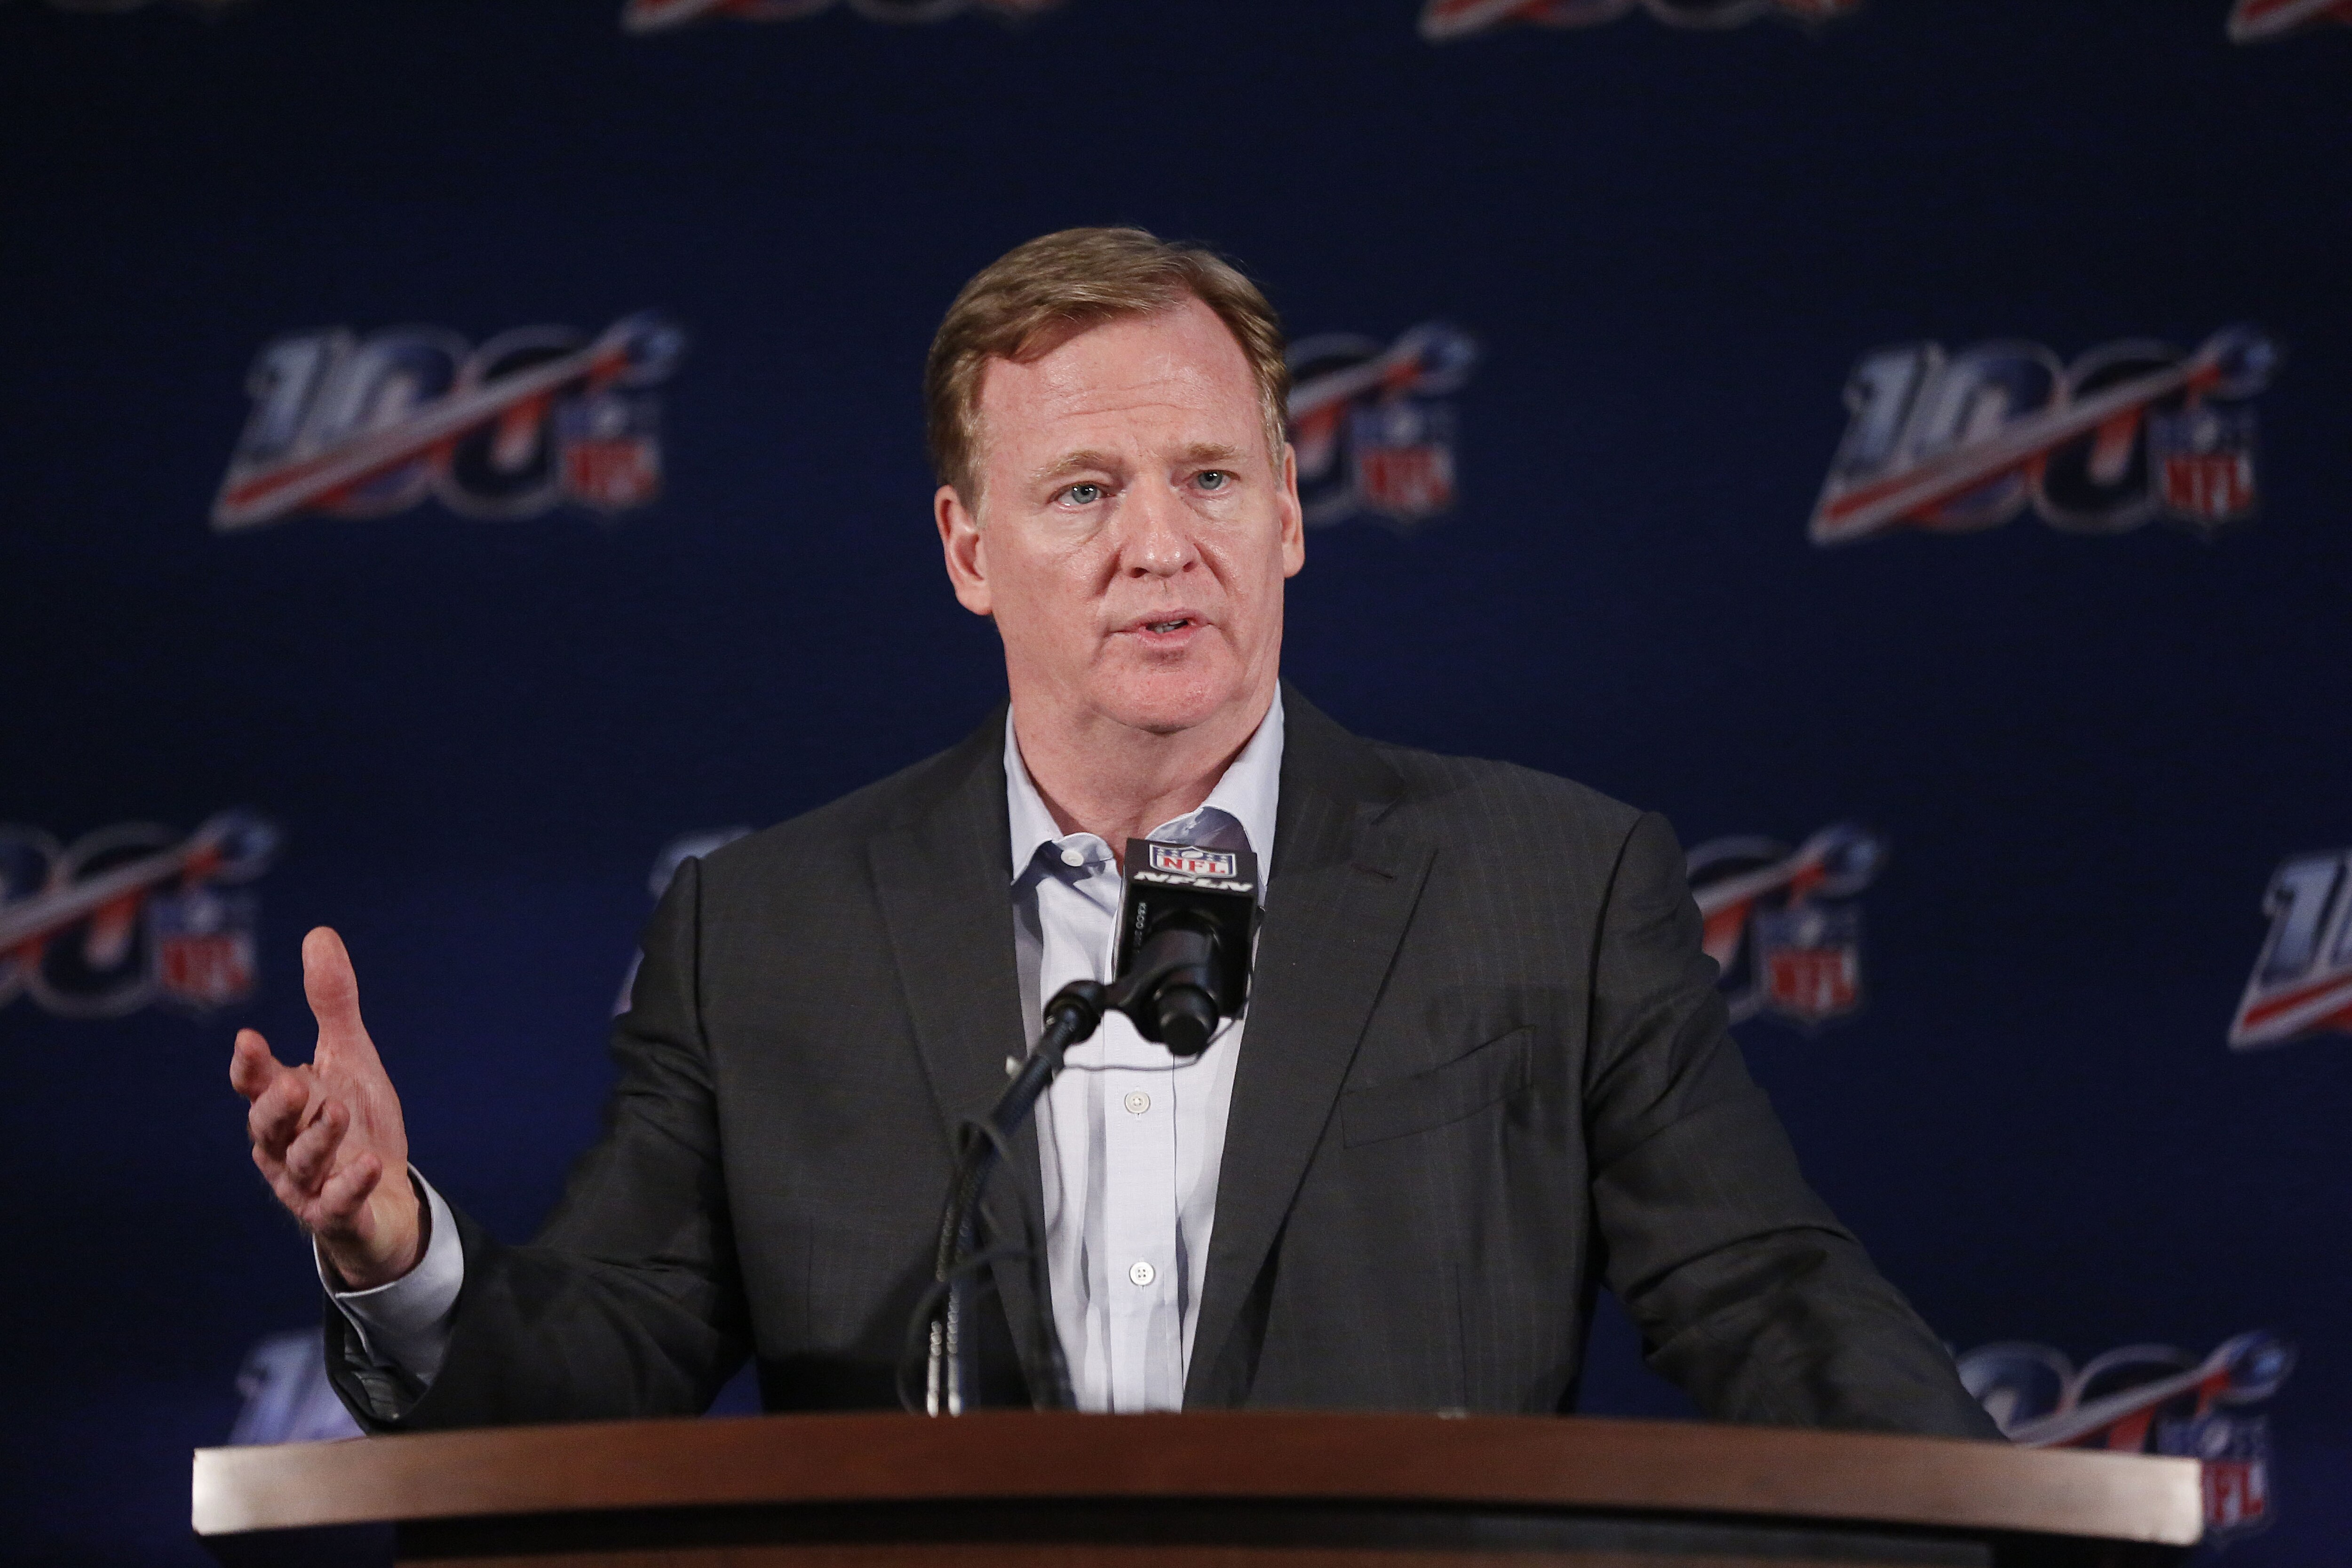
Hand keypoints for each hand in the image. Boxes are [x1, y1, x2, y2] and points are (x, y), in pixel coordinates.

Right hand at [230, 927, 421, 1290]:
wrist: (384, 1195)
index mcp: (284, 1105)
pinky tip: (368, 1165)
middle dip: (276, 1107)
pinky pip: (337, 1204)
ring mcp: (308, 1184)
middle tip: (294, 1084)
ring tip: (338, 1111)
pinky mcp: (336, 1215)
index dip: (250, 1066)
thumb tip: (319, 933)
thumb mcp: (350, 1057)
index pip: (255, 1084)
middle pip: (268, 1128)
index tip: (249, 1040)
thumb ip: (332, 1004)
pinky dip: (348, 1185)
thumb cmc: (357, 1121)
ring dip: (316, 1139)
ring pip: (300, 1163)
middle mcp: (285, 1146)